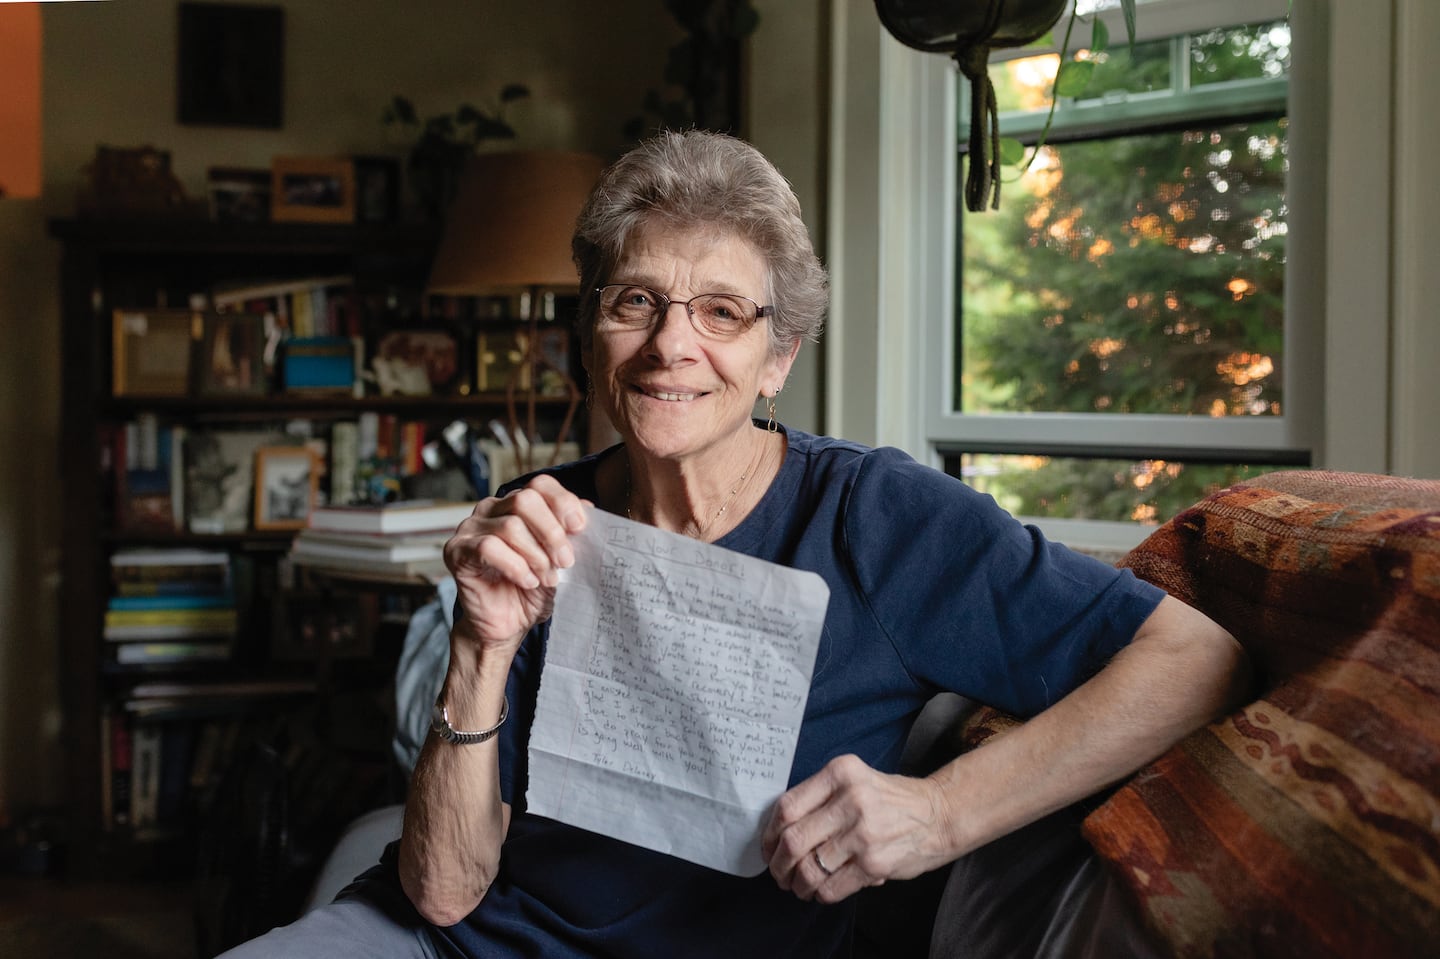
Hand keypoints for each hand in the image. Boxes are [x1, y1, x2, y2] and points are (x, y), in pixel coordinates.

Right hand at [443, 475, 588, 654]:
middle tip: (566, 561)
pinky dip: (515, 566)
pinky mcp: (457, 551)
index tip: (579, 528)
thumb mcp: (559, 558)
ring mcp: (471, 528)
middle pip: (525, 500)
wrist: (507, 626)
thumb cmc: (532, 589)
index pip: (540, 484)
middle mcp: (491, 509)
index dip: (562, 503)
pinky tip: (527, 581)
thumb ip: (569, 531)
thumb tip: (587, 507)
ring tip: (547, 578)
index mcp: (516, 503)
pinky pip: (488, 548)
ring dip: (536, 556)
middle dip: (552, 533)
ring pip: (510, 526)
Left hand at [761, 754, 952, 903]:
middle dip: (778, 864)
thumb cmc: (890, 799)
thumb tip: (778, 835)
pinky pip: (832, 886)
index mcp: (840, 773)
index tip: (768, 848)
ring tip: (798, 887)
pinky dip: (819, 894)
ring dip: (797, 884)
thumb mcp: (854, 781)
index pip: (787, 807)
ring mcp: (864, 832)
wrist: (939, 814)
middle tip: (779, 873)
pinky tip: (820, 892)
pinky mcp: (875, 862)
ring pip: (809, 868)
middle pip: (793, 839)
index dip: (769, 834)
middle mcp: (851, 799)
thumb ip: (820, 798)